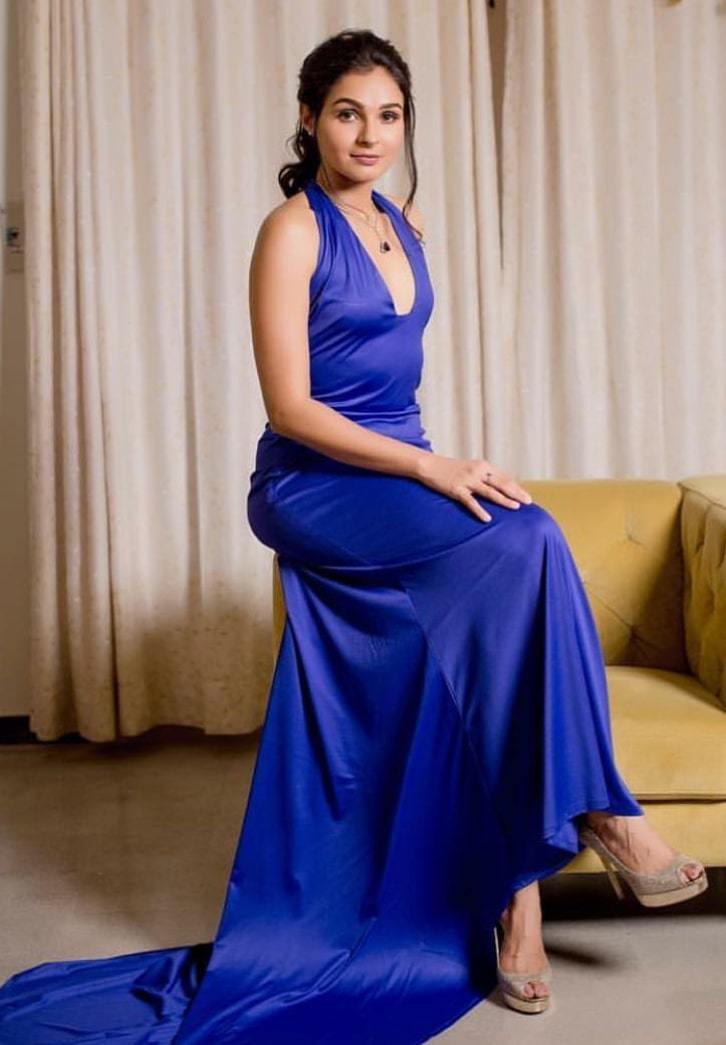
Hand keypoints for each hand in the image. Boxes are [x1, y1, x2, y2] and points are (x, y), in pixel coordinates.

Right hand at [415, 454, 532, 522]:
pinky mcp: (456, 490)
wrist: (429, 465)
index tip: (526, 496)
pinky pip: (470, 502)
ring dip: (504, 499)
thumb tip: (497, 486)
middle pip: (501, 483)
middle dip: (516, 493)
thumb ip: (483, 476)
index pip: (504, 477)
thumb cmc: (450, 469)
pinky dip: (479, 510)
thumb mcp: (470, 468)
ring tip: (516, 507)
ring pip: (490, 492)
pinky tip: (487, 519)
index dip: (516, 487)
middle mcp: (478, 471)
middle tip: (528, 502)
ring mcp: (467, 480)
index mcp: (483, 466)